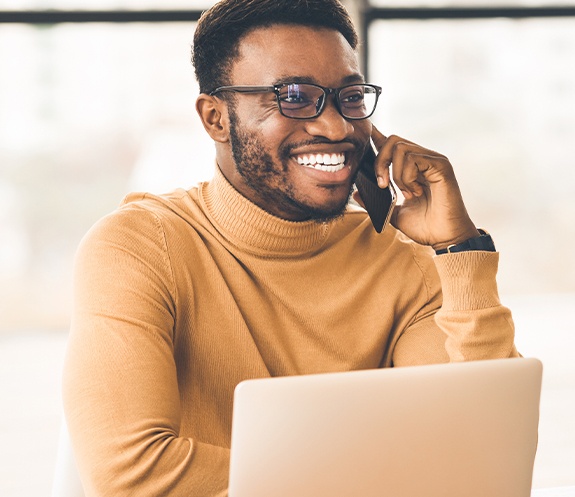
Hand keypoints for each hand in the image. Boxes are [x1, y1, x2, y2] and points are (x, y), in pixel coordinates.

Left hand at [363, 126, 478, 250]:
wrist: (444, 238)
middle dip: (380, 162)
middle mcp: (423, 159)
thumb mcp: (393, 213)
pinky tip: (416, 192)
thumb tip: (356, 194)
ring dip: (396, 174)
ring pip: (401, 148)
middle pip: (392, 140)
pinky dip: (407, 177)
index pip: (392, 144)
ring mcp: (433, 160)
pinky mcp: (441, 165)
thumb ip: (376, 202)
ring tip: (407, 193)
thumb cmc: (425, 226)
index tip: (366, 134)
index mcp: (412, 167)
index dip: (377, 137)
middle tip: (383, 186)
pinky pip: (413, 158)